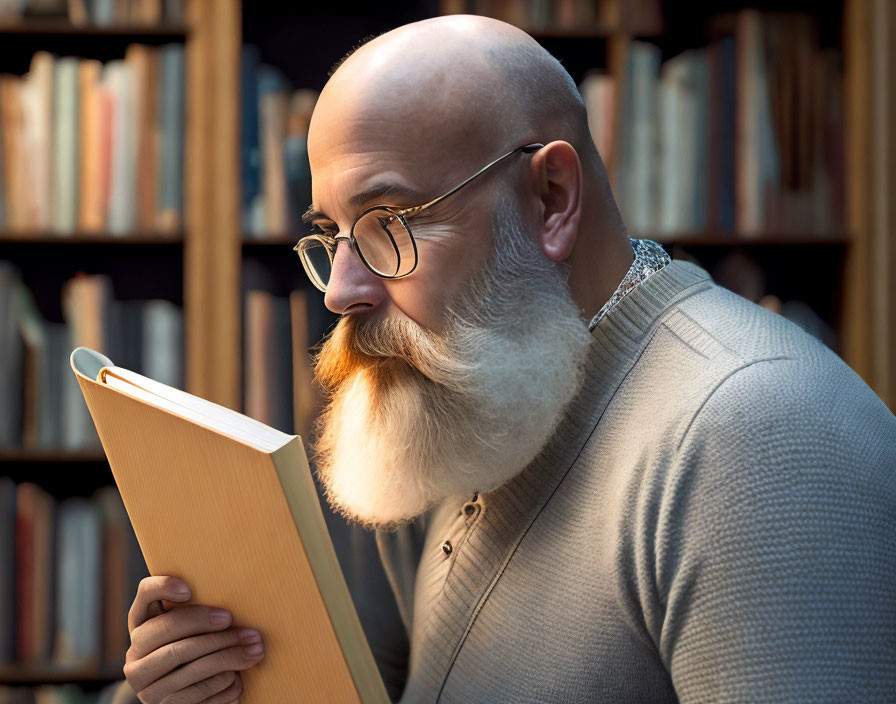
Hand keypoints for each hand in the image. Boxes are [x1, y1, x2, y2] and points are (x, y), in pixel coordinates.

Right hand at [123, 576, 265, 702]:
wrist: (187, 695)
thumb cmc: (198, 646)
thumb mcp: (192, 627)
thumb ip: (197, 608)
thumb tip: (231, 594)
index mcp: (142, 625)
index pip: (146, 594)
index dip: (163, 588)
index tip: (189, 590)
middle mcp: (136, 657)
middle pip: (171, 634)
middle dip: (211, 630)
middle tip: (243, 628)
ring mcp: (147, 686)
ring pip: (190, 667)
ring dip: (229, 657)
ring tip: (255, 650)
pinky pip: (198, 692)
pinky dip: (224, 682)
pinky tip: (239, 676)